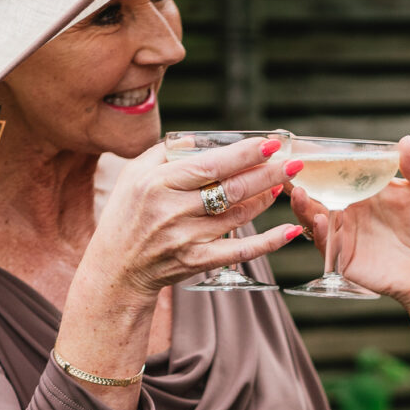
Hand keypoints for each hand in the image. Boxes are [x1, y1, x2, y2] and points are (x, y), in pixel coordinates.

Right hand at [78, 135, 303, 300]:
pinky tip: (290, 230)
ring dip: (266, 198)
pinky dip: (268, 241)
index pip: (209, 165)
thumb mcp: (133, 176)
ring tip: (282, 184)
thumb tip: (199, 139)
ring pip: (238, 215)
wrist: (116, 269)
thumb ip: (163, 153)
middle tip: (293, 162)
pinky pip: (240, 251)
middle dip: (267, 174)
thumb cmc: (126, 216)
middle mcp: (172, 210)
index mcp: (157, 183)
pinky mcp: (197, 262)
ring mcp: (186, 239)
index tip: (270, 143)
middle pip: (230, 189)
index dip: (243, 154)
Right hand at [289, 137, 409, 313]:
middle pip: (317, 193)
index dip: (316, 160)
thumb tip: (406, 141)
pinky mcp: (345, 258)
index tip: (298, 147)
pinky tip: (320, 219)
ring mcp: (346, 234)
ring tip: (300, 193)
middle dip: (299, 181)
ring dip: (304, 205)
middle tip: (286, 168)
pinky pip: (326, 244)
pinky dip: (320, 232)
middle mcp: (351, 210)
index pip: (335, 171)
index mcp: (365, 189)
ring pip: (315, 217)